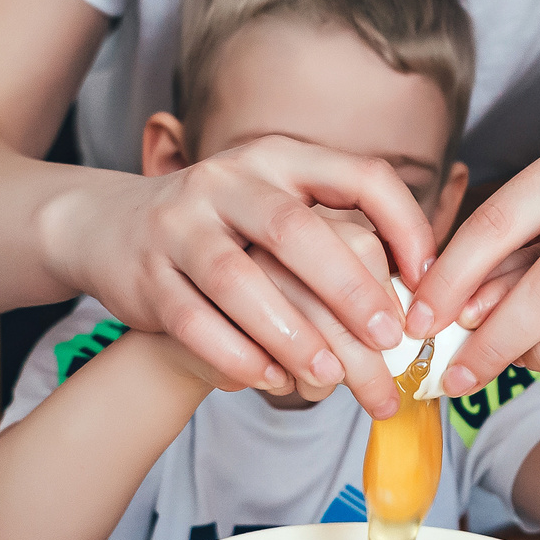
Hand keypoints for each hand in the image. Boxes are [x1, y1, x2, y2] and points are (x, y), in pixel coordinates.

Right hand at [55, 136, 431, 400]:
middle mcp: (229, 182)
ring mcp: (180, 224)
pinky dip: (236, 355)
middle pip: (295, 230)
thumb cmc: (226, 229)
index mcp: (281, 159)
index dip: (404, 224)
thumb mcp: (278, 206)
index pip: (360, 175)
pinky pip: (194, 320)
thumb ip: (338, 235)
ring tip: (330, 376)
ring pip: (239, 280)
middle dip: (347, 287)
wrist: (112, 227)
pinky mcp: (146, 273)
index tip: (427, 279)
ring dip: (290, 333)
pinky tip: (270, 380)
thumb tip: (421, 293)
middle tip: (387, 338)